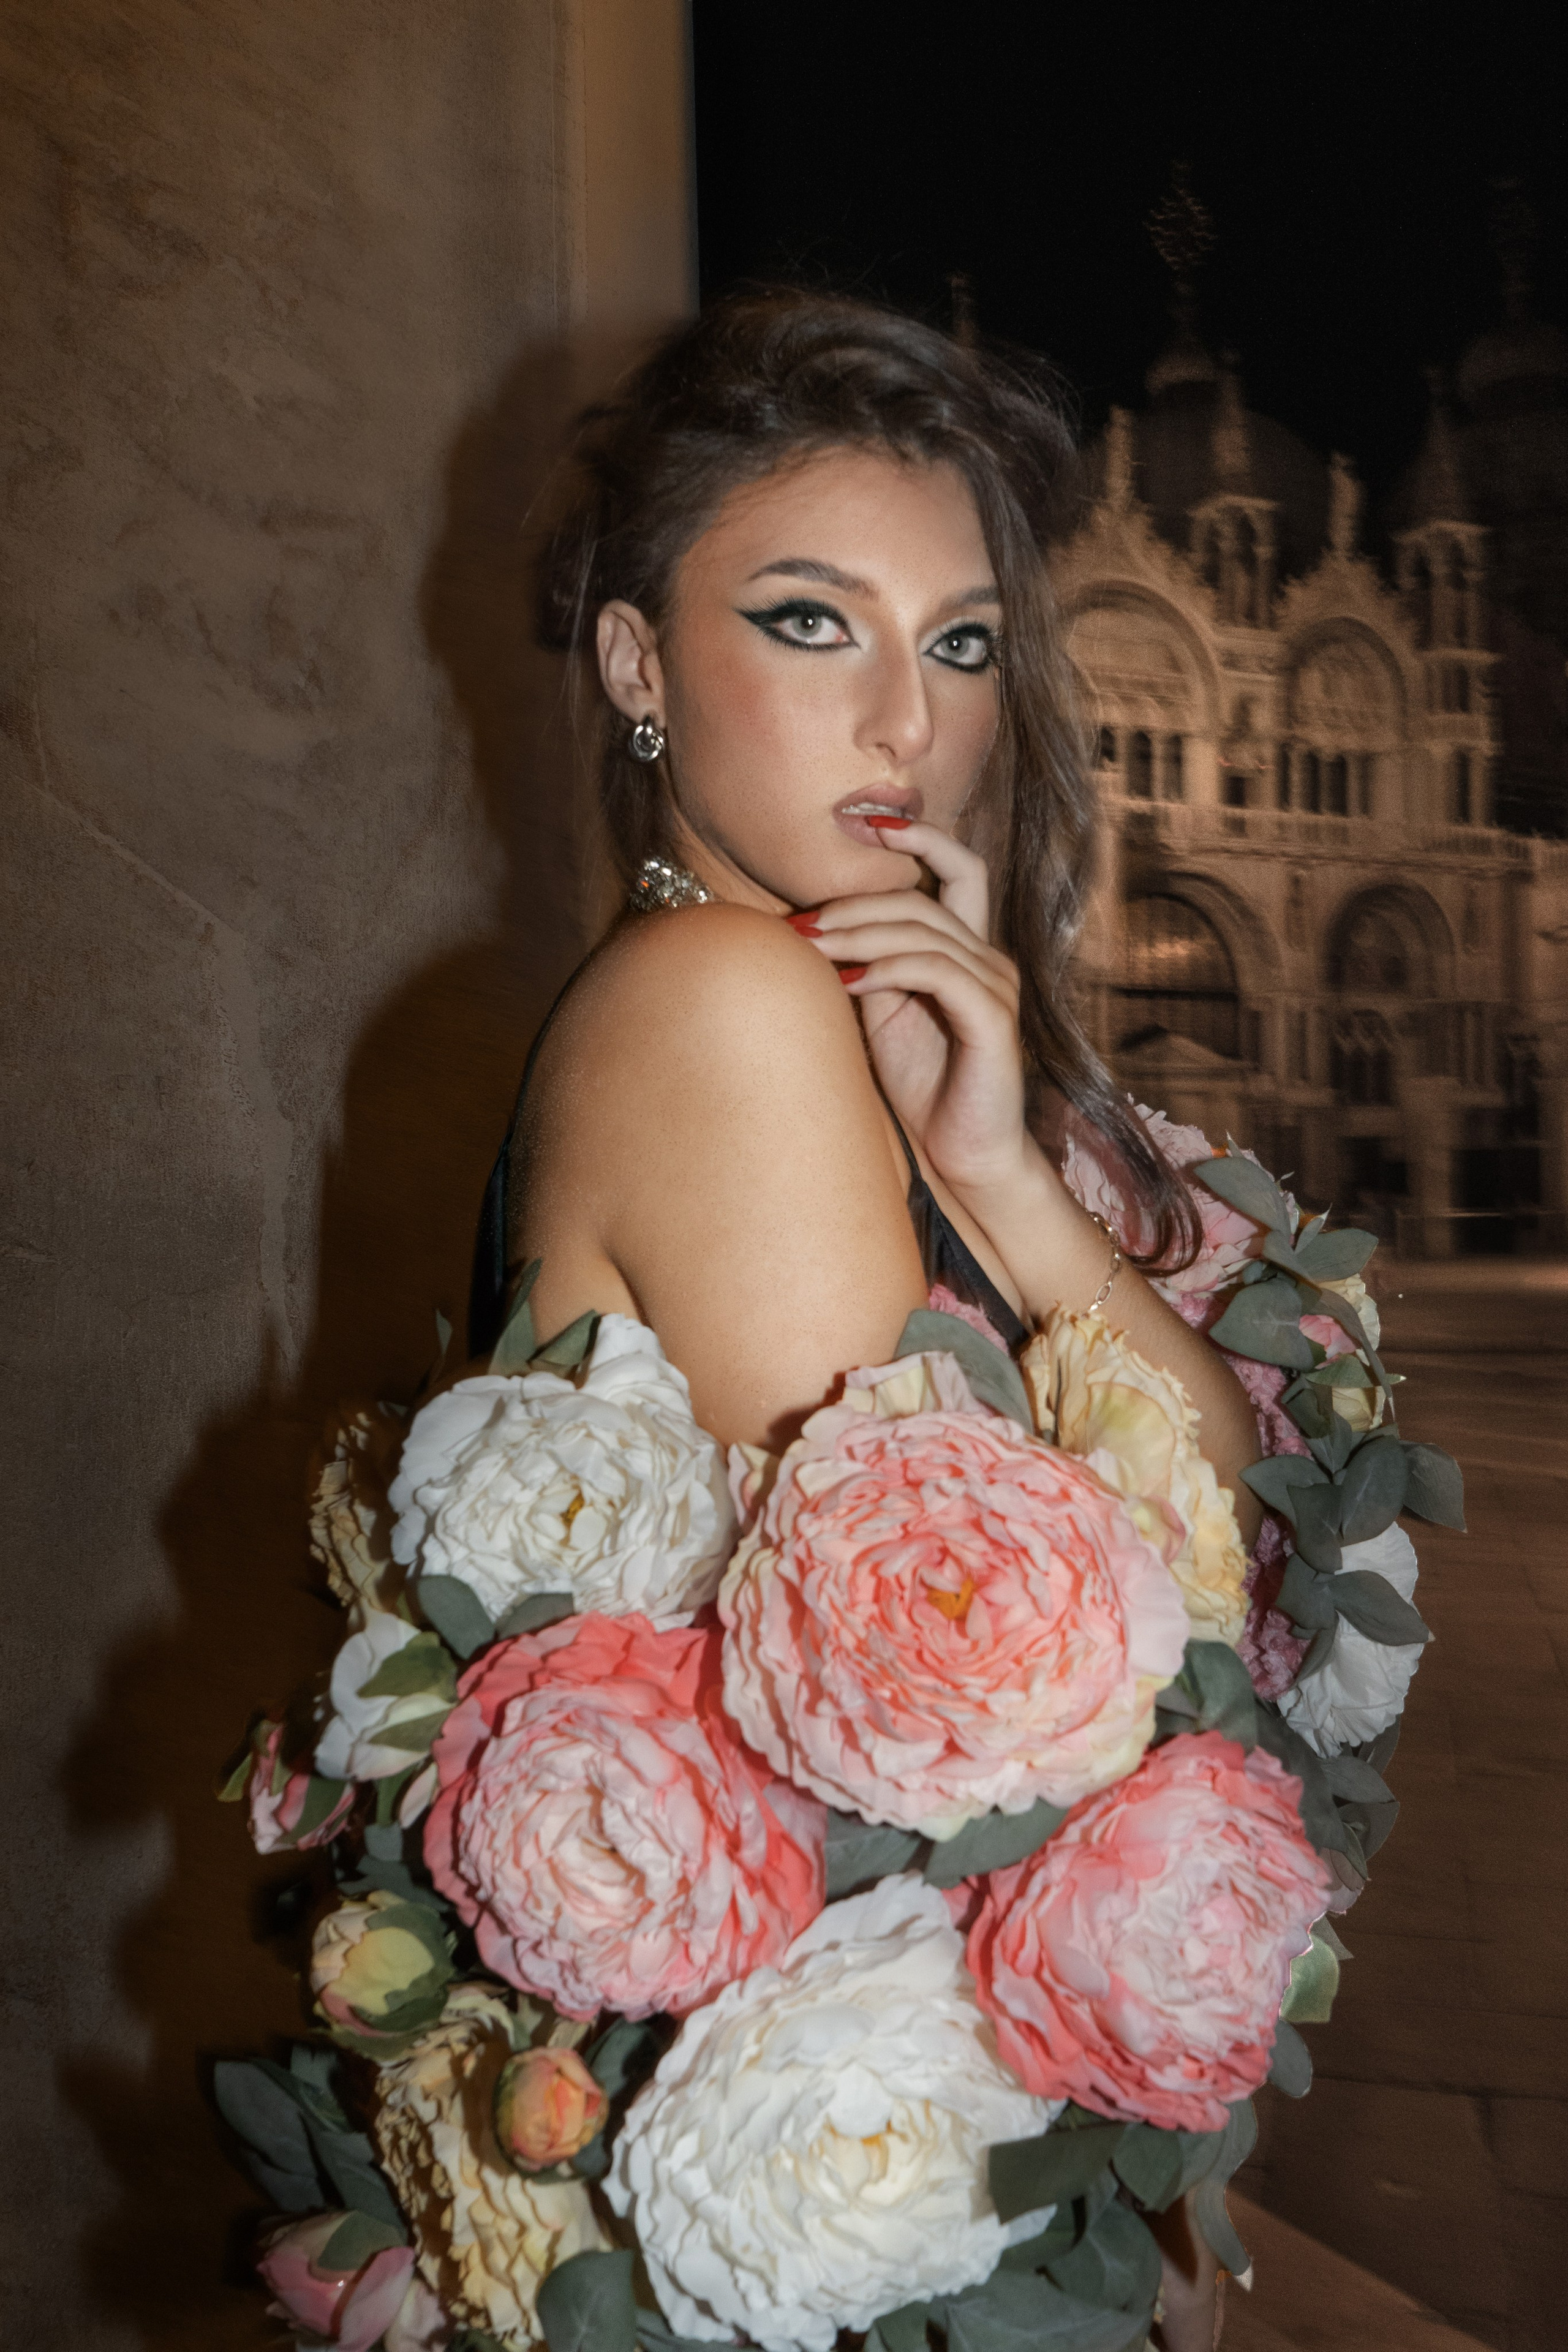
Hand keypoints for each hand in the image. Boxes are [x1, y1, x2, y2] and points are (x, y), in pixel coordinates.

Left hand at [794, 823, 1034, 1206]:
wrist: (962, 1157)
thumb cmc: (922, 1090)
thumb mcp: (883, 1015)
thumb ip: (866, 965)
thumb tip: (811, 928)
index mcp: (967, 949)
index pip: (957, 867)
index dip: (917, 837)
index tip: (863, 822)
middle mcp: (989, 958)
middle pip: (923, 898)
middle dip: (855, 902)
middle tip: (800, 922)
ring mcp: (994, 985)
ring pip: (924, 929)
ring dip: (859, 934)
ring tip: (810, 948)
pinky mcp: (992, 1018)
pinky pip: (936, 971)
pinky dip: (887, 969)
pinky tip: (848, 983)